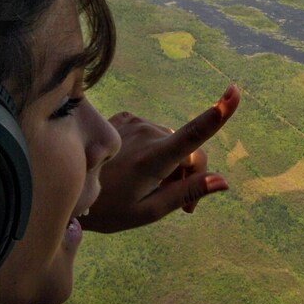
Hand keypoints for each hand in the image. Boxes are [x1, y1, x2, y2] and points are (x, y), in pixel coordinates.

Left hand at [80, 84, 239, 232]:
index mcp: (154, 158)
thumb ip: (187, 193)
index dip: (218, 113)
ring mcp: (134, 122)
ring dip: (171, 164)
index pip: (194, 134)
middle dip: (190, 175)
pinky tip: (136, 168)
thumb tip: (223, 181)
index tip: (234, 93)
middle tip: (182, 207)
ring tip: (153, 188)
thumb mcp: (150, 211)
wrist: (70, 189)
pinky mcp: (125, 117)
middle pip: (188, 150)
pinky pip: (152, 133)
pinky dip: (154, 150)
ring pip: (171, 142)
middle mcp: (146, 133)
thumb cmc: (110, 210)